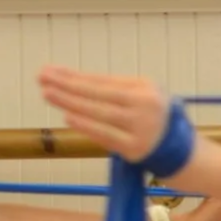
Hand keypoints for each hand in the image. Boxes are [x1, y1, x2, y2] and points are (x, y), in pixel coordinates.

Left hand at [37, 65, 175, 160]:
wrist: (178, 150)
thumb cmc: (150, 118)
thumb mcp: (138, 97)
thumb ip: (109, 90)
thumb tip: (70, 80)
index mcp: (143, 88)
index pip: (101, 80)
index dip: (74, 75)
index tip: (50, 71)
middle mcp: (144, 104)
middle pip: (98, 93)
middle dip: (67, 85)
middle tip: (42, 77)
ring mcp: (140, 127)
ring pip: (99, 112)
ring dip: (71, 102)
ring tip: (48, 93)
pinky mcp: (135, 148)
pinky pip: (106, 135)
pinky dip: (86, 125)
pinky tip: (68, 116)